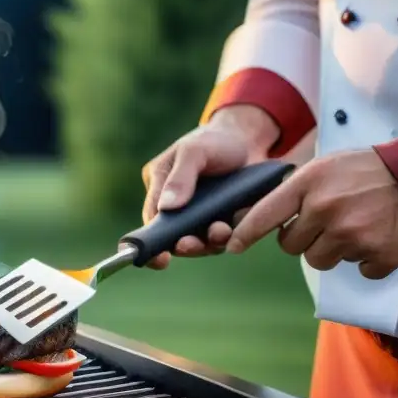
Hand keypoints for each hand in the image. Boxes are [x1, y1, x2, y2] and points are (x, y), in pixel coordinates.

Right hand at [141, 105, 279, 268]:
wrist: (247, 138)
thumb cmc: (212, 141)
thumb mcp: (193, 152)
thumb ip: (180, 178)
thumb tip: (167, 208)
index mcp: (160, 193)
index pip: (150, 224)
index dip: (150, 246)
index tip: (159, 258)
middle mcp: (179, 211)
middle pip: (176, 240)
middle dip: (185, 245)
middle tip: (191, 242)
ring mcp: (203, 219)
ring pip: (202, 242)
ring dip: (210, 241)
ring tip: (220, 230)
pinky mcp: (226, 222)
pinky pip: (226, 237)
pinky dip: (231, 234)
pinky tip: (236, 221)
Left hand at [228, 149, 397, 278]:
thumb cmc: (363, 171)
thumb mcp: (321, 169)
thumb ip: (292, 192)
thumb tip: (250, 216)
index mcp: (309, 184)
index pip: (265, 214)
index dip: (245, 233)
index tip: (232, 246)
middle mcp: (326, 210)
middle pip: (291, 247)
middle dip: (304, 238)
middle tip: (326, 222)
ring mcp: (354, 234)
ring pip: (321, 261)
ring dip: (333, 250)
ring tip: (353, 226)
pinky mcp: (381, 254)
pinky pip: (359, 270)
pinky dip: (367, 258)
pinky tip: (377, 235)